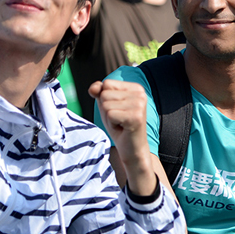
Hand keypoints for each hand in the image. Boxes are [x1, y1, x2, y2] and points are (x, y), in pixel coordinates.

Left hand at [89, 79, 155, 194]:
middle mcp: (140, 93)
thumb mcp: (107, 106)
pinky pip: (109, 114)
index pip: (107, 83)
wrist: (132, 149)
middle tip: (119, 120)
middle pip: (105, 94)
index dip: (106, 100)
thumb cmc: (119, 127)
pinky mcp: (135, 116)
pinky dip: (111, 124)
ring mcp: (139, 104)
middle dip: (106, 110)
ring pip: (106, 104)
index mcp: (136, 88)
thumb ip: (99, 92)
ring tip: (120, 124)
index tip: (118, 111)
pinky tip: (122, 129)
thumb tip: (93, 88)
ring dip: (108, 118)